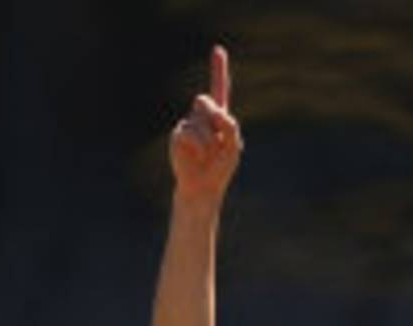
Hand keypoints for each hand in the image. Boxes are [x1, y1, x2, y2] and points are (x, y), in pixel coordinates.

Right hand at [169, 44, 242, 204]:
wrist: (203, 189)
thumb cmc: (220, 169)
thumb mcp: (234, 145)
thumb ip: (230, 125)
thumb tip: (214, 110)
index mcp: (218, 117)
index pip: (219, 89)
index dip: (218, 69)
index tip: (218, 49)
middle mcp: (202, 117)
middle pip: (204, 99)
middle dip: (212, 115)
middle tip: (216, 140)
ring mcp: (188, 126)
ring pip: (199, 119)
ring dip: (209, 139)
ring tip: (208, 155)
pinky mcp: (178, 136)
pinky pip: (189, 132)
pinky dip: (199, 146)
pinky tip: (199, 157)